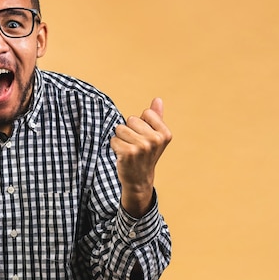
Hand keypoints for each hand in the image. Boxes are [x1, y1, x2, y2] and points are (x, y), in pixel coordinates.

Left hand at [110, 98, 171, 216]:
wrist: (139, 180)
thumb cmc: (145, 155)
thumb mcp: (154, 137)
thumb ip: (156, 117)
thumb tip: (157, 99)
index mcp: (165, 134)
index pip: (145, 113)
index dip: (140, 124)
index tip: (144, 138)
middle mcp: (155, 140)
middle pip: (131, 119)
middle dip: (129, 131)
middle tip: (134, 146)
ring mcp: (142, 147)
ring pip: (120, 129)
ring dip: (120, 139)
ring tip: (128, 151)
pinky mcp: (128, 153)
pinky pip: (113, 139)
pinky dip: (114, 146)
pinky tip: (122, 156)